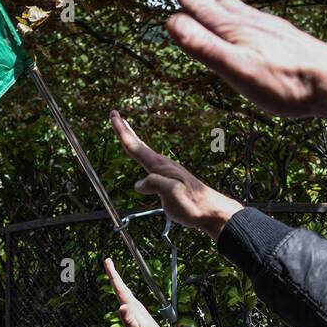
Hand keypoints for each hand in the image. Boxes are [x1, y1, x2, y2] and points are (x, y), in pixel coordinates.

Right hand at [102, 258, 176, 326]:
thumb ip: (129, 320)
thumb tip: (122, 306)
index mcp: (132, 308)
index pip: (120, 289)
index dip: (113, 276)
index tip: (108, 263)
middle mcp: (134, 305)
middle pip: (122, 287)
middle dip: (114, 274)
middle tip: (108, 261)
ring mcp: (135, 307)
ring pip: (124, 291)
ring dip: (117, 280)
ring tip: (110, 271)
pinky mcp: (135, 312)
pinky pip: (125, 297)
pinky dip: (120, 290)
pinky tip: (118, 290)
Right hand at [110, 110, 242, 239]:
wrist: (212, 211)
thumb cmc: (193, 204)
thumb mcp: (171, 194)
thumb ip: (154, 184)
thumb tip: (138, 184)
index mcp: (160, 167)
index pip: (136, 147)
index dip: (122, 132)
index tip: (113, 115)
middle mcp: (163, 165)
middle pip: (140, 145)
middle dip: (126, 130)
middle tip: (116, 115)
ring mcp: (168, 171)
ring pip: (146, 152)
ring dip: (134, 141)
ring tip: (127, 132)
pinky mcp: (172, 179)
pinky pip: (152, 163)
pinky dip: (143, 156)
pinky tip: (145, 160)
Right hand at [167, 0, 326, 119]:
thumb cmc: (285, 83)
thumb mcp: (236, 69)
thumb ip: (205, 47)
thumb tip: (174, 23)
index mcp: (238, 31)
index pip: (206, 10)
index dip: (189, 0)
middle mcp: (254, 24)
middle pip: (223, 5)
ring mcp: (272, 30)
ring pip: (241, 10)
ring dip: (224, 1)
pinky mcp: (287, 40)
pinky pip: (258, 19)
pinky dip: (246, 13)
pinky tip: (253, 19)